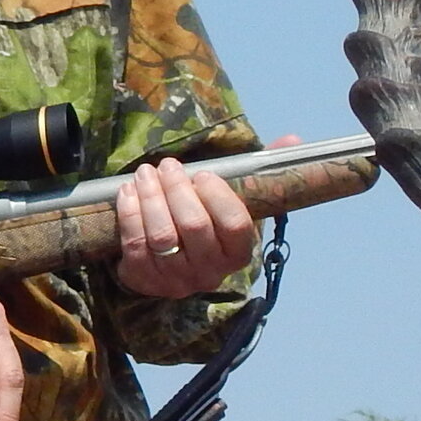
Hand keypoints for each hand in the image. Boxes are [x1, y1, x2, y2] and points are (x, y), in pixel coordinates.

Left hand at [113, 155, 264, 300]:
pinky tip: (128, 191)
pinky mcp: (145, 279)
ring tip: (145, 174)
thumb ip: (260, 171)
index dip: (218, 196)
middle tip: (167, 166)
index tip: (202, 174)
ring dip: (151, 198)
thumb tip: (292, 140)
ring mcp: (176, 279)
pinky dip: (129, 214)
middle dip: (177, 189)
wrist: (168, 264)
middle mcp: (210, 272)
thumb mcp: (234, 200)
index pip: (236, 226)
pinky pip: (134, 245)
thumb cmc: (207, 222)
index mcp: (238, 253)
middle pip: (194, 226)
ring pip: (161, 235)